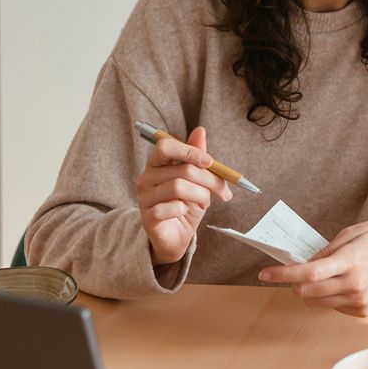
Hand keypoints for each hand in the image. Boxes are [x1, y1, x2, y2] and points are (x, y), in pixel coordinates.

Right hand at [135, 126, 232, 265]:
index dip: (189, 151)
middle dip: (209, 179)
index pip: (166, 146)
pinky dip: (184, 209)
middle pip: (181, 169)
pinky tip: (185, 211)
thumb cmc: (185, 206)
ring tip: (205, 203)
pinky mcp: (147, 217)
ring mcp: (144, 198)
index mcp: (157, 164)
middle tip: (223, 191)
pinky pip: (169, 208)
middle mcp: (146, 178)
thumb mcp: (196, 180)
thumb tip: (200, 130)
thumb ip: (196, 156)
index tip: (210, 161)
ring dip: (201, 196)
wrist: (176, 237)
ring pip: (178, 187)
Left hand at [257, 219, 367, 316]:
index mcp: (351, 261)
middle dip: (294, 283)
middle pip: (307, 292)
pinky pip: (332, 306)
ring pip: (316, 302)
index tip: (265, 274)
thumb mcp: (352, 232)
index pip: (309, 273)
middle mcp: (355, 284)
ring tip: (321, 275)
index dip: (283, 275)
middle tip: (295, 271)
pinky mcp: (363, 310)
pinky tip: (339, 283)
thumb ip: (326, 251)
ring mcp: (360, 300)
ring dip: (309, 291)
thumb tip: (304, 265)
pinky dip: (327, 296)